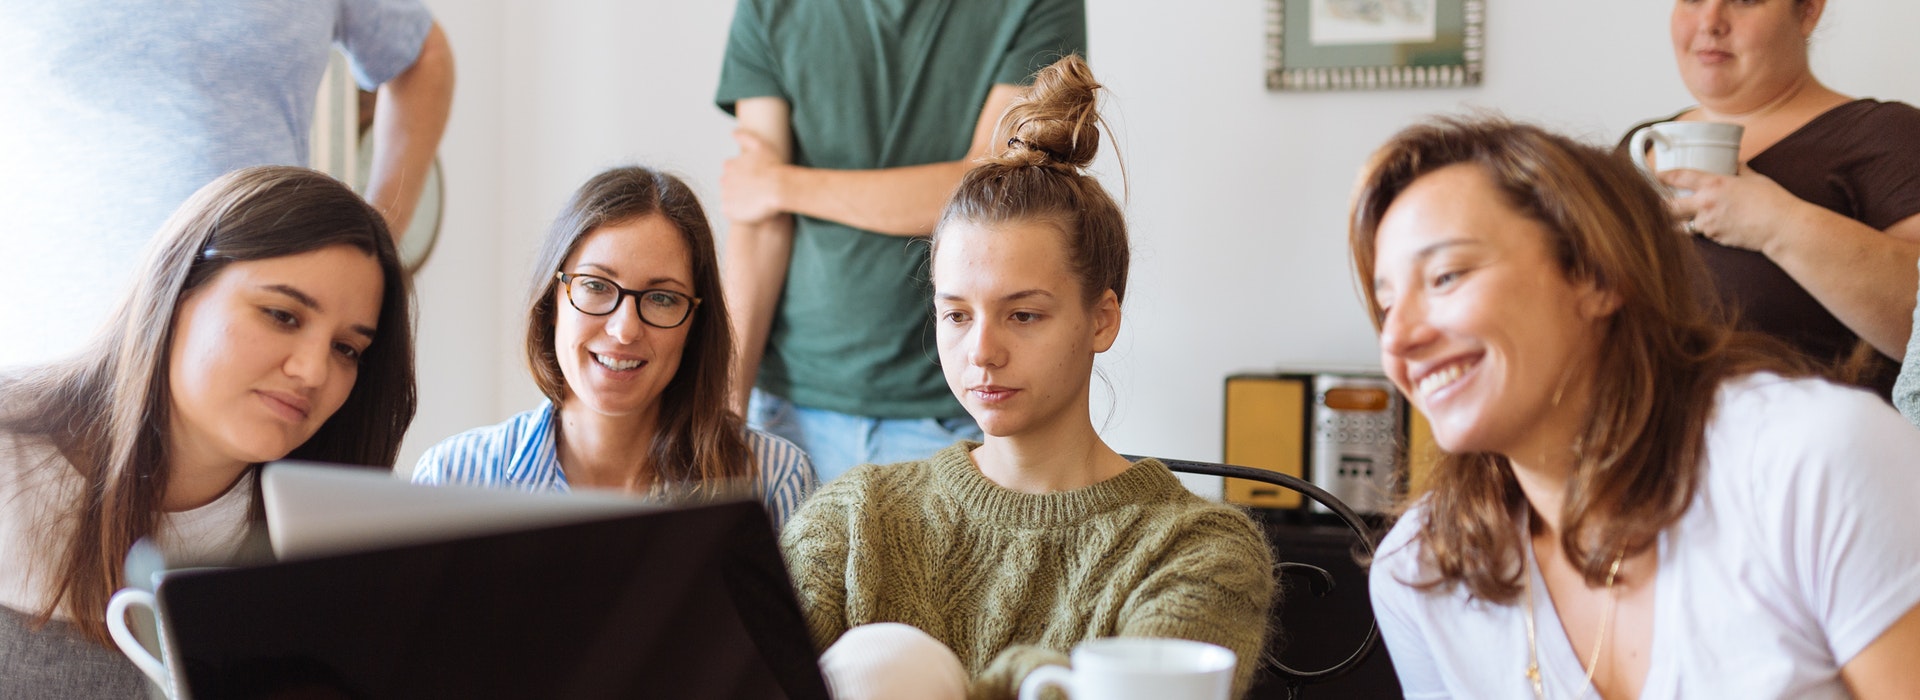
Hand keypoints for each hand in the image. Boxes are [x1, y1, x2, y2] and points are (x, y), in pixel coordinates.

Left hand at [721, 130, 786, 223]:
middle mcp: (724, 180)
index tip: (755, 177)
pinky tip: (750, 209)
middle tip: (755, 190)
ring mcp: (725, 196)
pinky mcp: (728, 211)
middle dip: (738, 186)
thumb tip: (732, 132)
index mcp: (729, 165)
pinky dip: (737, 212)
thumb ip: (745, 137)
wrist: (778, 188)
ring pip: (729, 198)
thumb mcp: (761, 146)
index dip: (743, 174)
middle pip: (728, 184)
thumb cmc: (773, 167)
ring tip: (754, 201)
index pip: (730, 169)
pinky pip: (730, 212)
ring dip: (738, 199)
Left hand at [1660, 168, 1810, 256]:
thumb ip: (1740, 170)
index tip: (1653, 175)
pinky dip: (1698, 230)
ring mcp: (1708, 223)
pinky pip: (1699, 234)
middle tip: (1652, 203)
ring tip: (1675, 217)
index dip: (1661, 176)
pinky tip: (1705, 226)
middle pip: (1667, 208)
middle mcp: (1705, 204)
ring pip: (1680, 224)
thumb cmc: (1772, 200)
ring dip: (1677, 221)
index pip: (1678, 177)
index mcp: (1714, 184)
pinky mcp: (1714, 238)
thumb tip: (1735, 163)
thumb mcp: (1754, 179)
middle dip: (1657, 206)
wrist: (1782, 227)